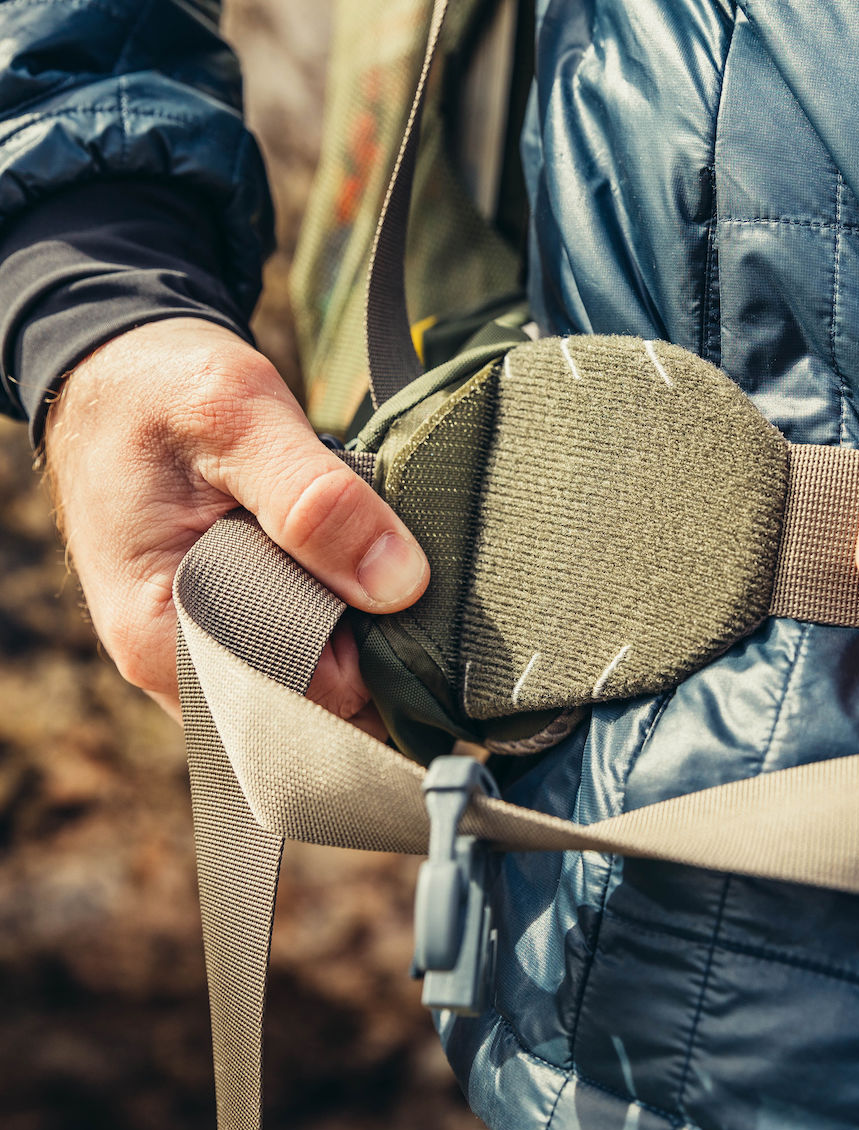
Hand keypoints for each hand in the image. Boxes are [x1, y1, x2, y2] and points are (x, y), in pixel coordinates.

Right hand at [43, 318, 428, 731]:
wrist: (113, 369)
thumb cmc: (159, 388)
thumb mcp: (239, 418)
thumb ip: (315, 500)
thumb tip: (400, 586)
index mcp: (161, 636)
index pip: (306, 700)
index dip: (376, 657)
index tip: (420, 598)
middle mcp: (175, 669)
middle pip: (313, 707)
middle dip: (376, 657)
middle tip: (417, 580)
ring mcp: (198, 655)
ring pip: (311, 687)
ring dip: (361, 638)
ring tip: (388, 567)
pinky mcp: (222, 631)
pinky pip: (297, 655)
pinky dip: (339, 623)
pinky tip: (361, 574)